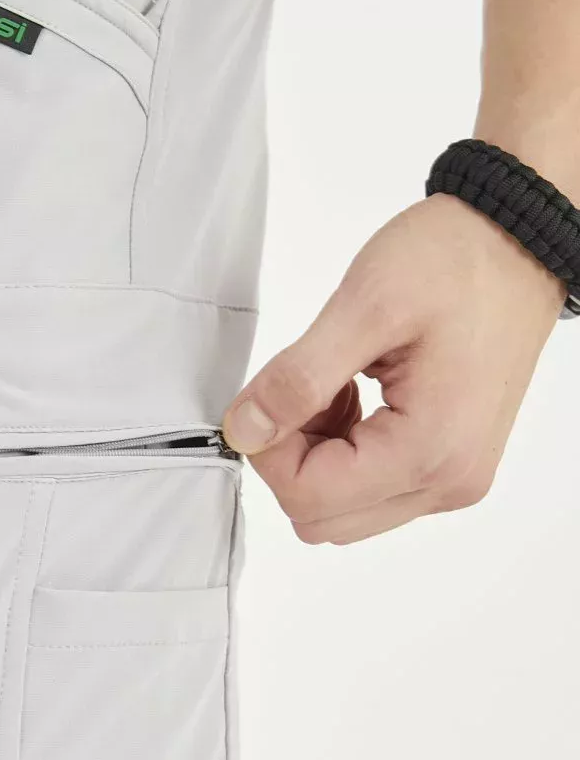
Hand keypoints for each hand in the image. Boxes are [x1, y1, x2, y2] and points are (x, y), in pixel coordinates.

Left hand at [221, 193, 564, 544]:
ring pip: (343, 510)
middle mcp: (448, 483)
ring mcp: (453, 479)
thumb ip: (298, 378)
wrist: (516, 241)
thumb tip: (243, 432)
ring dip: (319, 455)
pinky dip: (346, 452)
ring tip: (338, 384)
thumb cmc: (456, 262)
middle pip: (323, 518)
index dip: (270, 449)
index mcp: (429, 452)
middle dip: (294, 456)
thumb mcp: (365, 307)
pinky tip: (356, 394)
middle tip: (308, 387)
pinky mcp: (450, 465)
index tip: (273, 393)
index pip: (308, 498)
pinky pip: (373, 490)